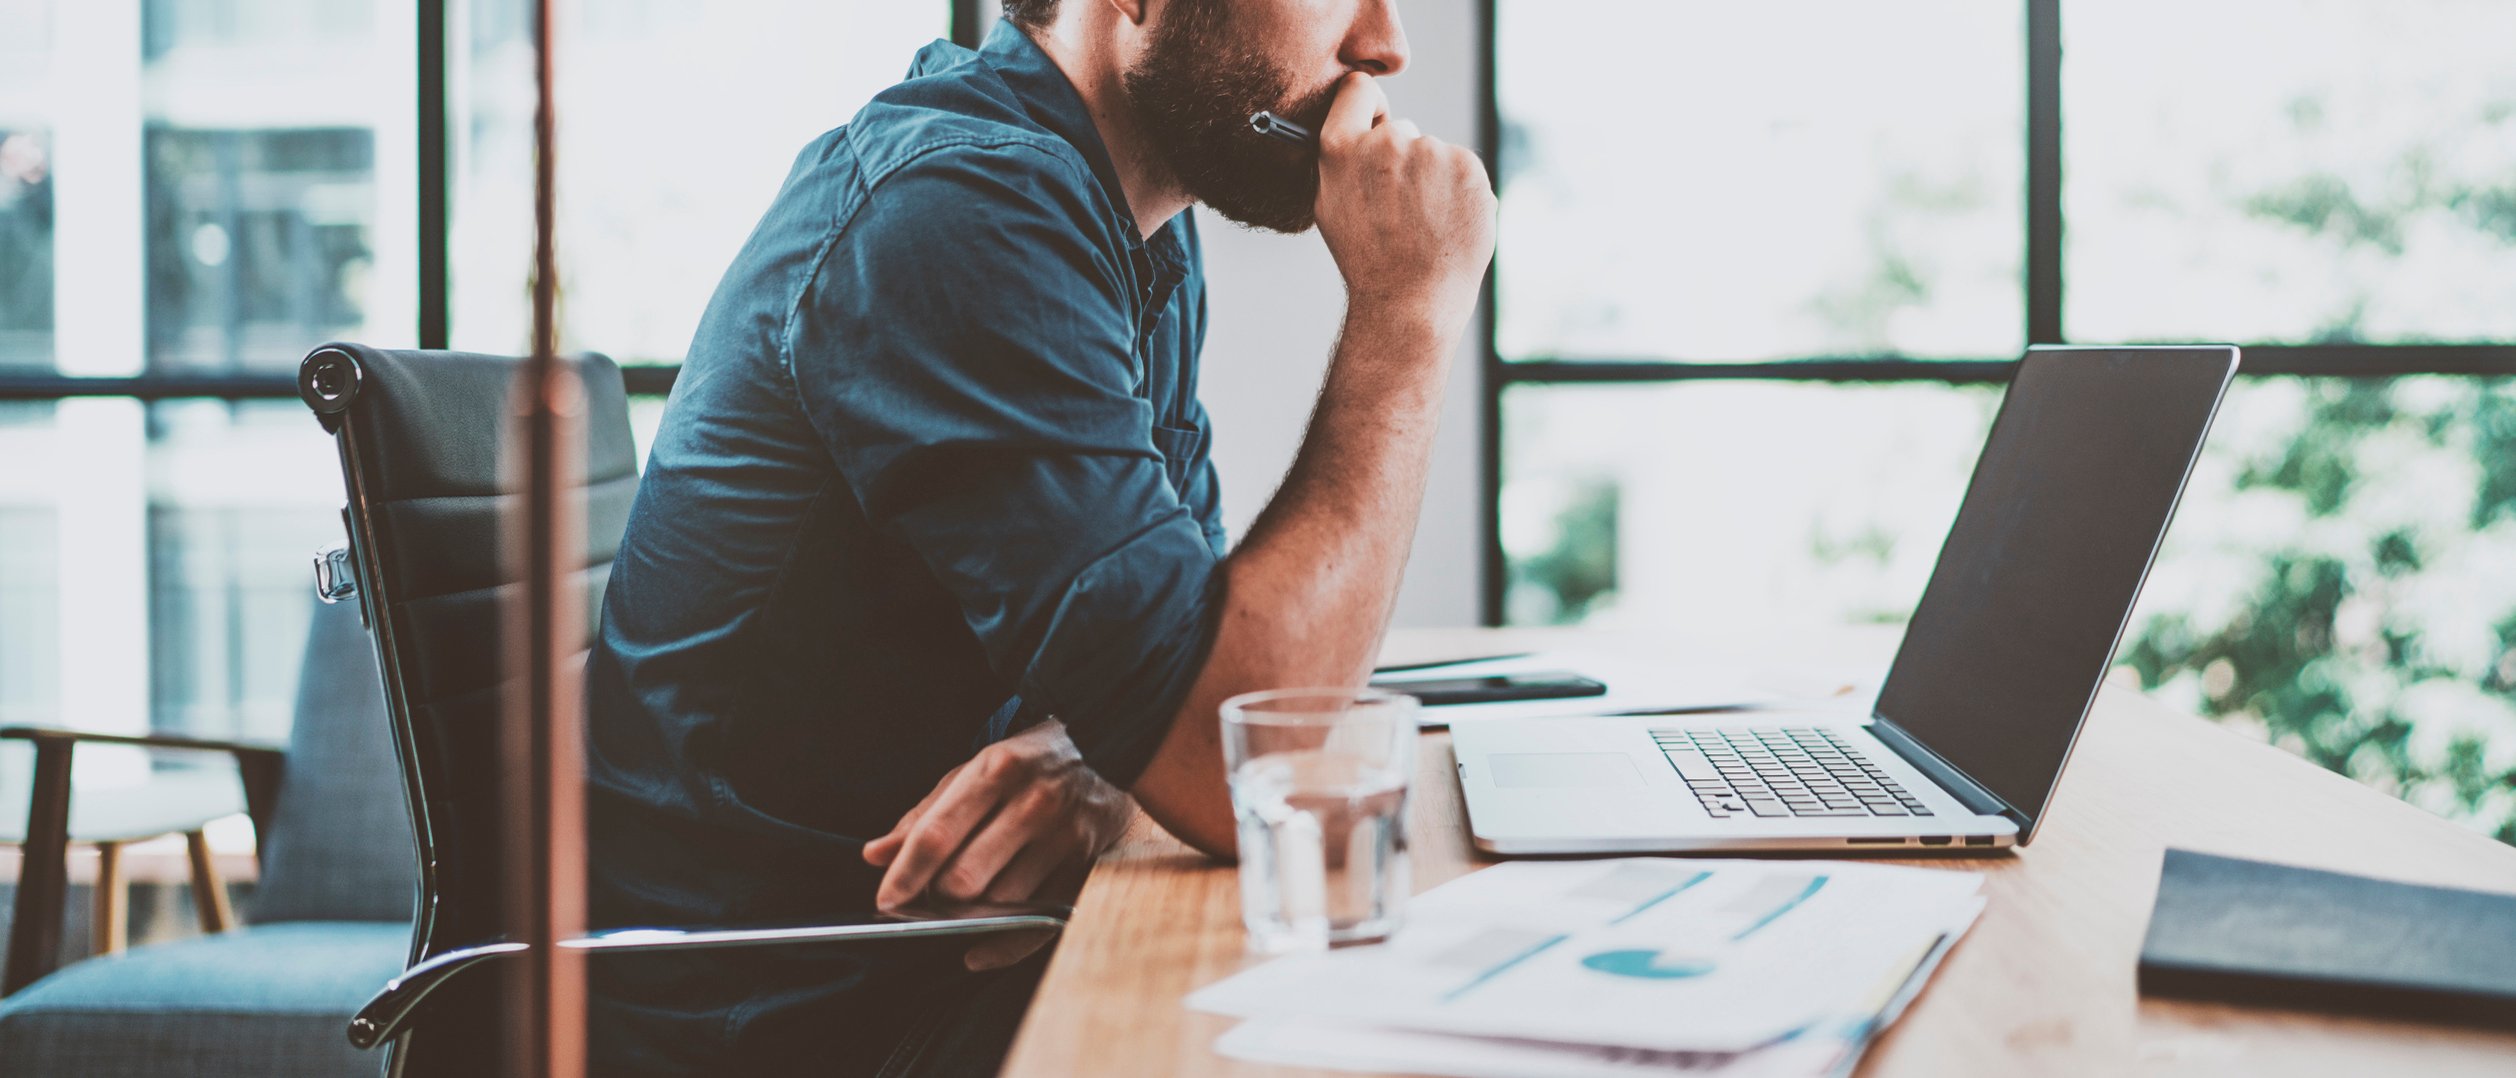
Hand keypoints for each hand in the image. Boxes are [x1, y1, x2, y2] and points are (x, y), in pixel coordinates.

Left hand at [862, 720, 1133, 967]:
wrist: (1109, 749)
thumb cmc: (1029, 764)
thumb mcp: (974, 772)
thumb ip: (924, 814)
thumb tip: (875, 855)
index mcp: (997, 770)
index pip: (938, 833)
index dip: (906, 873)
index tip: (886, 900)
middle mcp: (1034, 802)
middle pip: (966, 878)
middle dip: (939, 897)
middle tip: (931, 895)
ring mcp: (1065, 836)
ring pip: (999, 904)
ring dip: (973, 913)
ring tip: (969, 898)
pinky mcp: (1087, 865)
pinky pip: (1036, 923)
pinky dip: (1002, 944)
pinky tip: (978, 949)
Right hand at [1311, 71, 1497, 335]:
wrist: (1410, 302)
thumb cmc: (1367, 261)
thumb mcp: (1330, 206)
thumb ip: (1342, 161)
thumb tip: (1360, 131)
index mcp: (1341, 148)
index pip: (1358, 89)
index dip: (1368, 106)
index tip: (1376, 125)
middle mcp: (1386, 141)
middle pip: (1402, 130)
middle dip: (1404, 160)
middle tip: (1401, 210)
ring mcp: (1431, 152)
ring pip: (1435, 154)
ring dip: (1434, 180)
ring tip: (1425, 226)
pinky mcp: (1468, 166)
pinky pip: (1463, 170)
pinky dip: (1461, 193)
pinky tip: (1448, 225)